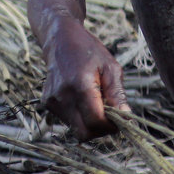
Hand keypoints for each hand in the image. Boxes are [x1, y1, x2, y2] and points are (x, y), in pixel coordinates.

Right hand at [40, 21, 129, 140]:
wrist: (60, 40)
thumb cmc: (89, 51)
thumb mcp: (110, 68)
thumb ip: (117, 94)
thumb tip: (126, 118)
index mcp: (79, 86)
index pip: (95, 122)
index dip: (112, 126)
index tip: (122, 119)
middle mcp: (62, 97)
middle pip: (84, 133)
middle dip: (102, 130)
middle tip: (112, 117)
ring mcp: (52, 102)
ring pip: (76, 129)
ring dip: (91, 124)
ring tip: (98, 103)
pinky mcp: (48, 104)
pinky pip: (68, 121)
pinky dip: (81, 117)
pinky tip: (85, 100)